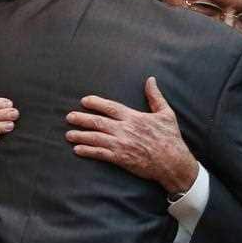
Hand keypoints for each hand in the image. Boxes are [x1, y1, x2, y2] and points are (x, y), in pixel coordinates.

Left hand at [65, 77, 197, 193]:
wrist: (173, 162)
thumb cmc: (170, 138)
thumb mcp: (166, 113)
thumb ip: (155, 96)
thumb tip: (151, 80)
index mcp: (134, 117)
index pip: (110, 107)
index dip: (96, 103)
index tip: (84, 101)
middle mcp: (125, 129)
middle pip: (98, 122)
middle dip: (82, 119)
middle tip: (69, 117)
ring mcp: (121, 144)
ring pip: (96, 138)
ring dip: (80, 135)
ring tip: (68, 134)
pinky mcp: (121, 159)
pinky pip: (100, 154)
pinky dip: (88, 151)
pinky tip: (78, 150)